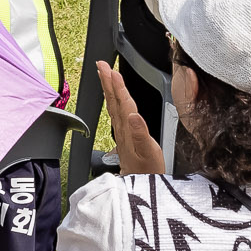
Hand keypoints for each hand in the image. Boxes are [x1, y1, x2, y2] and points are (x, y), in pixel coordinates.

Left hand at [96, 61, 167, 175]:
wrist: (142, 186)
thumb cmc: (148, 170)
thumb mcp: (149, 153)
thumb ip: (141, 134)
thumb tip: (135, 116)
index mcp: (128, 128)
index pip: (122, 103)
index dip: (118, 86)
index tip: (112, 71)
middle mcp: (122, 127)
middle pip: (114, 100)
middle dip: (108, 80)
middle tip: (102, 64)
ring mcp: (121, 131)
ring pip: (113, 104)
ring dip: (108, 87)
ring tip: (104, 72)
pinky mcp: (123, 134)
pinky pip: (116, 112)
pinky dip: (113, 99)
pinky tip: (113, 95)